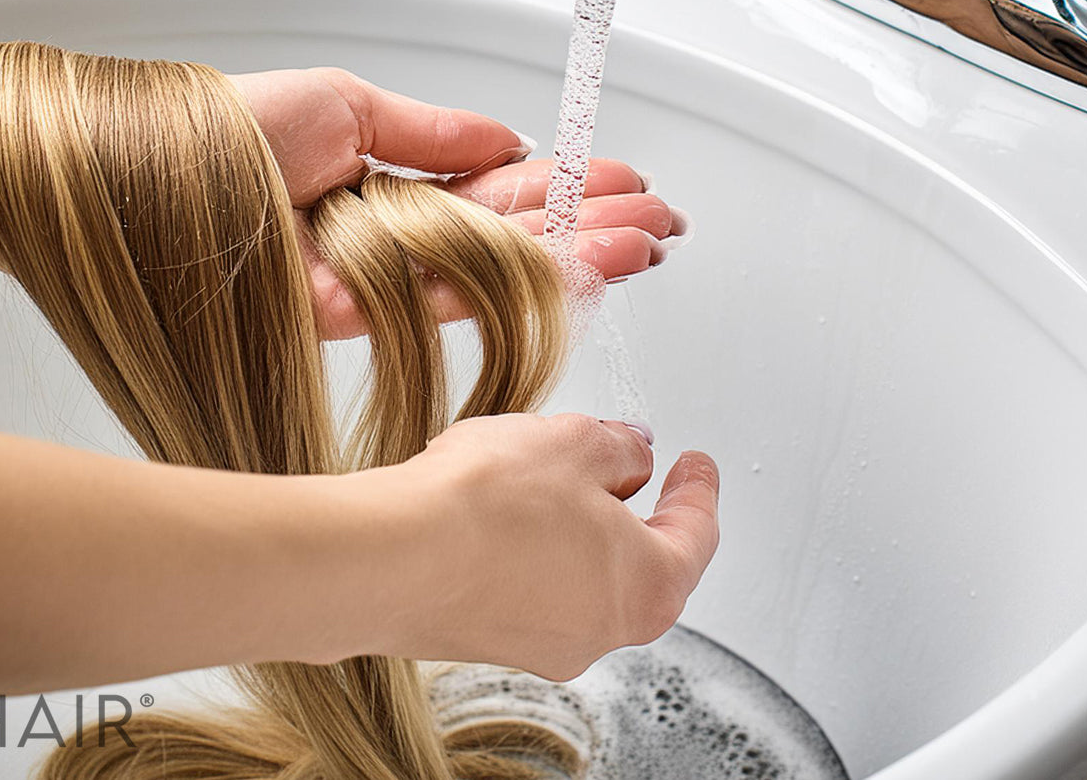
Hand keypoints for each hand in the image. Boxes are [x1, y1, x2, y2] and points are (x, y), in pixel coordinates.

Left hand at [231, 68, 677, 339]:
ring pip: (496, 271)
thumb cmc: (218, 134)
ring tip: (643, 244)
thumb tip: (508, 140)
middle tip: (660, 222)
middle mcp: (391, 236)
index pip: (497, 189)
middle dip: (591, 226)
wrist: (132, 187)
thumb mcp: (344, 103)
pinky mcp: (357, 315)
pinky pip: (453, 299)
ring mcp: (377, 278)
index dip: (565, 186)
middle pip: (511, 234)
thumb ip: (432, 132)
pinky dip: (521, 285)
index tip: (622, 180)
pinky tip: (577, 270)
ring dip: (577, 256)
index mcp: (388, 181)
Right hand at [374, 413, 719, 680]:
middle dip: (625, 503)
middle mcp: (600, 632)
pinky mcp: (485, 641)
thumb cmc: (485, 506)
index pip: (696, 535)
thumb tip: (633, 453)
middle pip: (636, 559)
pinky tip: (490, 509)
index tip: (695, 464)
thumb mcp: (575, 442)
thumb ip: (619, 447)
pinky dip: (522, 548)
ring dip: (568, 524)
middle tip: (614, 458)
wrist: (389, 556)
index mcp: (647, 588)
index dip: (697, 488)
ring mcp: (540, 645)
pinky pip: (524, 588)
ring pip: (576, 574)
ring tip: (533, 472)